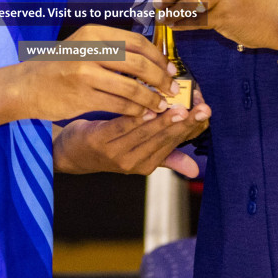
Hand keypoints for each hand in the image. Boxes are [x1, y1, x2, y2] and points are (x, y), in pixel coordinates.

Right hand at [10, 25, 174, 120]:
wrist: (26, 85)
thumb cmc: (60, 66)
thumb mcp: (85, 46)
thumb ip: (114, 49)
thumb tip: (155, 61)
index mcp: (95, 32)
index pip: (138, 43)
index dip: (159, 58)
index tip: (170, 70)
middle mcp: (90, 49)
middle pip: (139, 64)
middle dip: (160, 79)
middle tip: (172, 90)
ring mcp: (85, 73)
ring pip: (132, 88)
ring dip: (151, 99)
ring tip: (160, 106)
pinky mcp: (83, 97)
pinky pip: (119, 105)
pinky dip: (136, 111)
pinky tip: (142, 115)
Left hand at [53, 88, 210, 176]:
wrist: (71, 152)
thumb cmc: (108, 146)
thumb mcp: (137, 152)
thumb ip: (167, 157)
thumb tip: (196, 169)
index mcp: (147, 164)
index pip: (176, 143)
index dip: (192, 127)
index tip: (206, 109)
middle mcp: (134, 163)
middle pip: (165, 139)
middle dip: (185, 123)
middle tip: (203, 109)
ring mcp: (116, 153)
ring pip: (146, 134)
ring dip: (164, 121)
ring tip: (181, 108)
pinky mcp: (99, 141)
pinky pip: (121, 128)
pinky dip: (136, 118)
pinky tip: (148, 107)